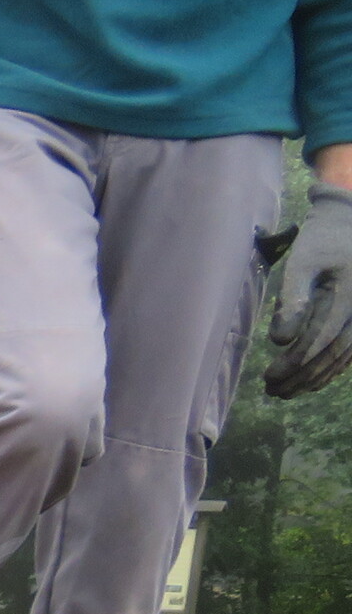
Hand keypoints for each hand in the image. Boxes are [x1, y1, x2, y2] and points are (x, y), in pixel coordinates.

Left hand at [266, 181, 351, 397]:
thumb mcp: (301, 263)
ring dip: (315, 377)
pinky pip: (351, 349)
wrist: (350, 221)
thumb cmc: (322, 240)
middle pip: (334, 353)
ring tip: (286, 392)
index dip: (295, 362)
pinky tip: (309, 379)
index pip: (321, 339)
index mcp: (351, 294)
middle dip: (303, 376)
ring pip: (345, 355)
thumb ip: (292, 301)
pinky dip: (330, 367)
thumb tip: (280, 341)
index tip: (269, 377)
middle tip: (273, 391)